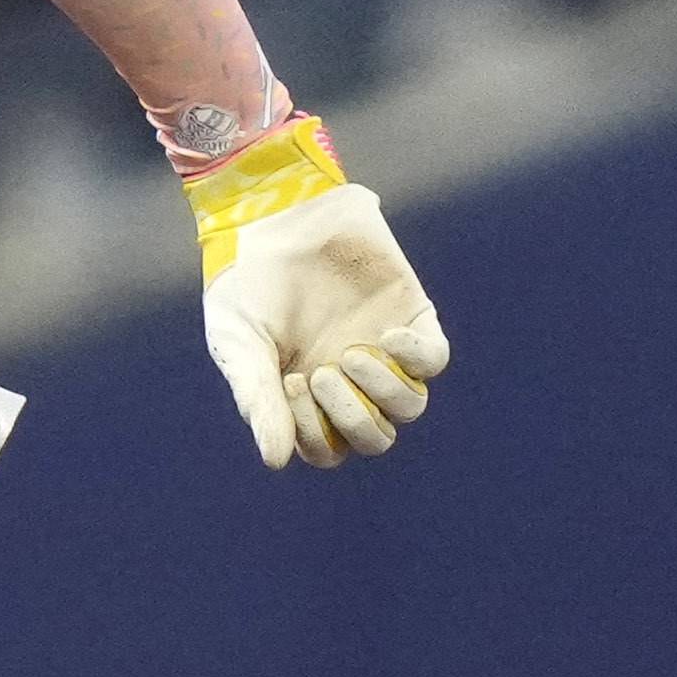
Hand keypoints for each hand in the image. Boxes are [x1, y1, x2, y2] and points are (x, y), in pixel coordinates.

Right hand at [187, 121, 446, 466]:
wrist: (274, 215)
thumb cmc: (247, 281)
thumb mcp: (240, 345)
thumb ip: (258, 400)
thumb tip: (277, 460)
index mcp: (307, 397)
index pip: (329, 450)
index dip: (315, 434)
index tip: (290, 383)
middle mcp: (350, 381)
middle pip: (376, 437)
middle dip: (352, 418)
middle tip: (320, 373)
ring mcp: (383, 351)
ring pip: (410, 406)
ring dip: (381, 391)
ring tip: (348, 354)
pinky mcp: (411, 317)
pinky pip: (435, 360)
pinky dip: (416, 359)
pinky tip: (384, 337)